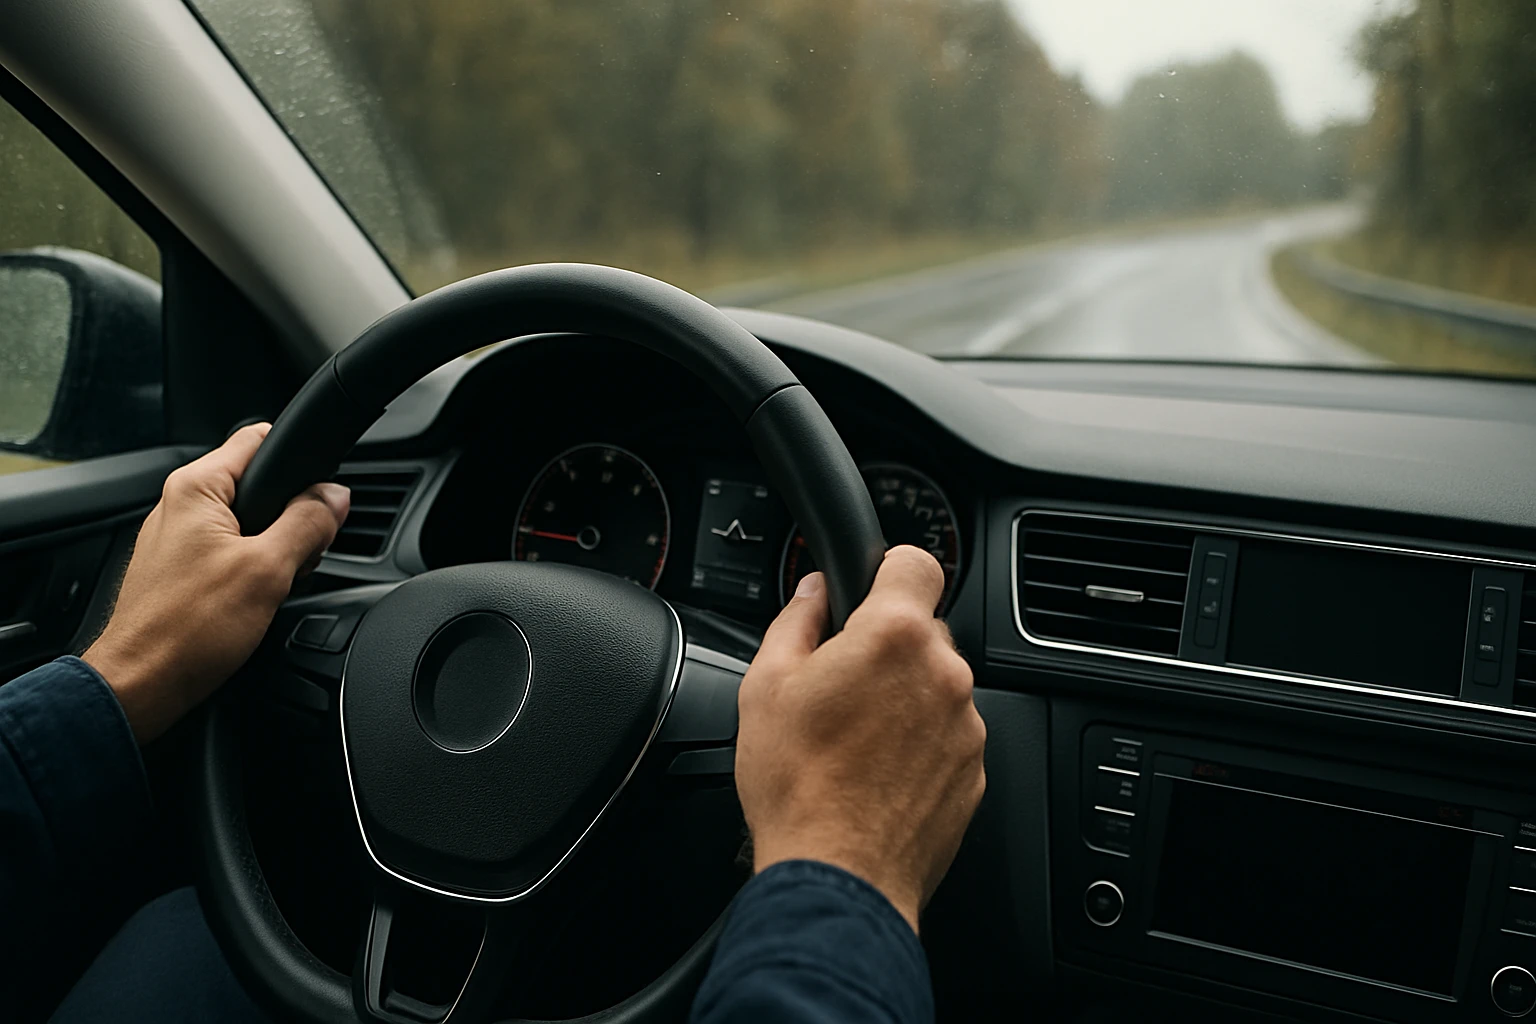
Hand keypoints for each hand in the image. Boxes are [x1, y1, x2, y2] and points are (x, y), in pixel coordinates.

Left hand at [83, 423, 349, 742]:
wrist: (141, 684)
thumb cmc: (186, 630)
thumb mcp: (268, 570)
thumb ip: (308, 523)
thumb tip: (335, 496)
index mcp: (196, 488)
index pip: (260, 439)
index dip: (300, 463)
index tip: (322, 494)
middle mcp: (179, 505)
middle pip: (258, 484)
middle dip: (292, 514)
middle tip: (300, 553)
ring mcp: (176, 538)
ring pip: (247, 521)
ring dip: (273, 546)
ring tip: (274, 581)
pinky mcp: (179, 569)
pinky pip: (229, 551)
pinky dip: (251, 567)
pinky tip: (254, 598)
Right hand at [735, 545, 985, 932]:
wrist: (838, 875)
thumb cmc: (798, 785)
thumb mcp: (765, 685)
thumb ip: (795, 621)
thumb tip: (812, 593)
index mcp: (894, 637)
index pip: (916, 563)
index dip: (888, 570)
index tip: (870, 588)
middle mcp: (943, 674)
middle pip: (923, 630)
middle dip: (885, 646)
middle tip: (839, 684)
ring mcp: (965, 726)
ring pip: (935, 686)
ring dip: (903, 698)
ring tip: (853, 739)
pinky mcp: (973, 771)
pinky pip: (946, 735)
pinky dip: (918, 744)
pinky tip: (875, 771)